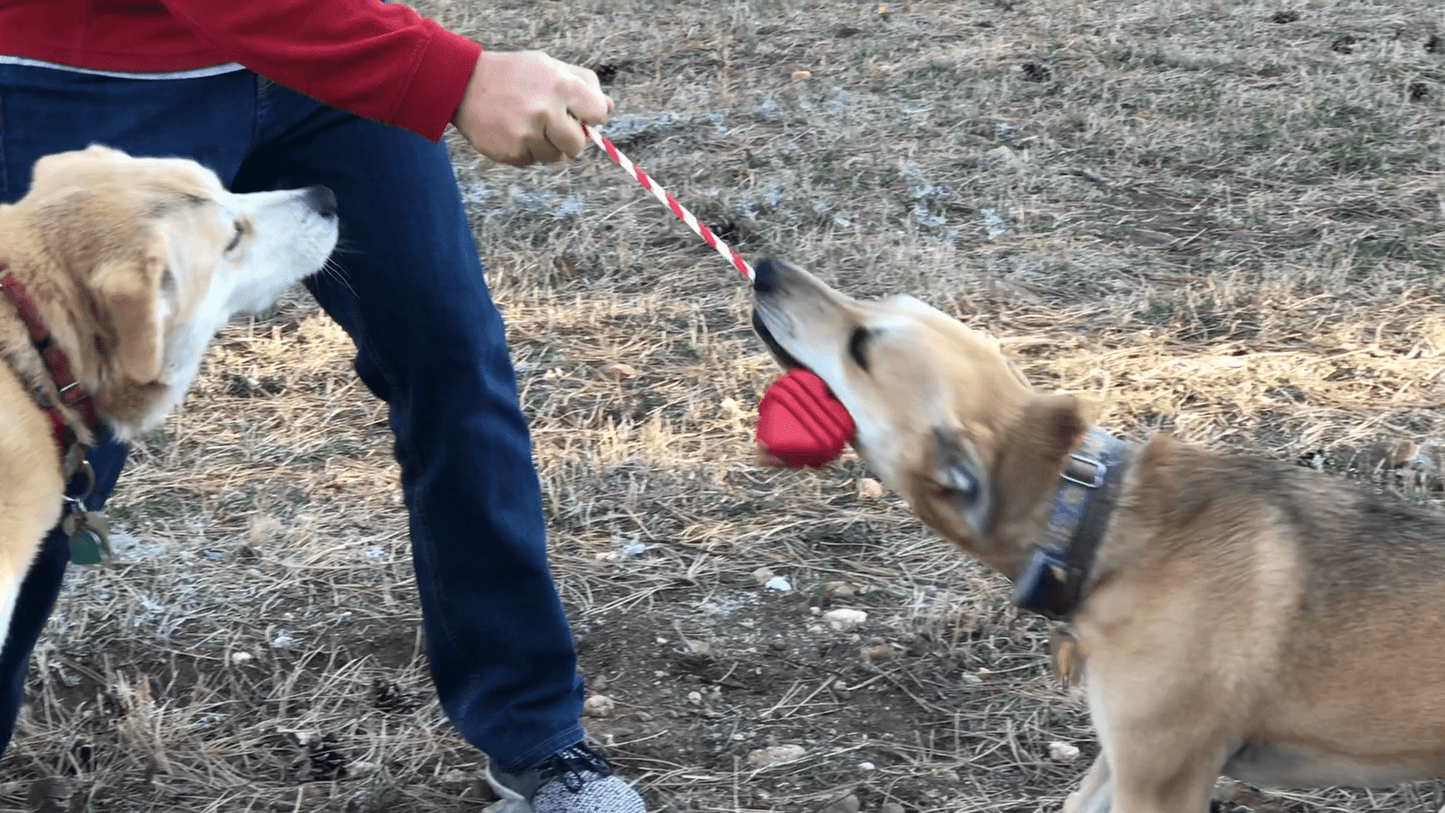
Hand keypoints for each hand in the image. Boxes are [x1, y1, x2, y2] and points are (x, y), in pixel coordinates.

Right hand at [452, 50, 612, 166]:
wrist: (462, 84)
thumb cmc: (514, 74)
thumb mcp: (549, 66)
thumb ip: (582, 83)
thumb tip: (608, 108)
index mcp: (561, 86)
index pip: (598, 113)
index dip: (590, 115)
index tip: (578, 112)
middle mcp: (546, 111)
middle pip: (579, 145)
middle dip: (570, 138)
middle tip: (552, 124)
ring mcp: (528, 135)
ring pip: (555, 158)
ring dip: (547, 146)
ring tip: (527, 124)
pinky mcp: (512, 152)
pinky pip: (532, 161)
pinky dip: (526, 150)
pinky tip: (511, 131)